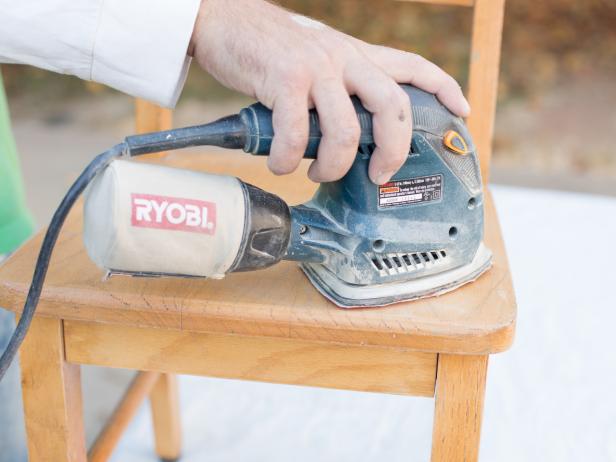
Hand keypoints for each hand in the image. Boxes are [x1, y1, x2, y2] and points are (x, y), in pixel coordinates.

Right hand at [189, 0, 469, 183]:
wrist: (227, 20)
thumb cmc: (272, 51)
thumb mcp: (319, 59)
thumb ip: (341, 86)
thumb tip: (351, 133)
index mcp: (356, 56)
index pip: (413, 66)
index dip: (444, 89)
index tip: (462, 113)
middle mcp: (344, 59)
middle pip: (392, 105)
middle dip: (392, 150)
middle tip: (379, 175)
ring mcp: (316, 68)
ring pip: (346, 129)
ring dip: (334, 164)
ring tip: (317, 173)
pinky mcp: (284, 79)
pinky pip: (297, 132)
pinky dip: (289, 158)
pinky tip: (282, 164)